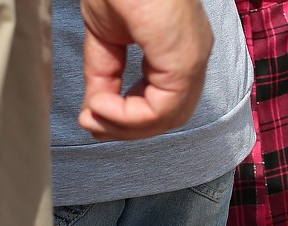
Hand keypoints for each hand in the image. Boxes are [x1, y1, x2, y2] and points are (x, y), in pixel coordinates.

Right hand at [78, 0, 213, 139]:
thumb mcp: (106, 36)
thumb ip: (107, 73)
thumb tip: (97, 109)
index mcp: (180, 50)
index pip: (166, 100)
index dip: (131, 117)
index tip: (95, 116)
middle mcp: (193, 57)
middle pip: (171, 115)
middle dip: (129, 127)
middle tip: (93, 126)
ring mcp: (192, 59)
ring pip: (169, 116)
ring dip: (127, 125)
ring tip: (95, 118)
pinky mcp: (184, 60)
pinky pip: (162, 107)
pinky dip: (129, 114)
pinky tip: (102, 106)